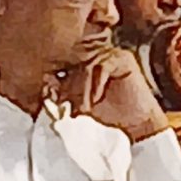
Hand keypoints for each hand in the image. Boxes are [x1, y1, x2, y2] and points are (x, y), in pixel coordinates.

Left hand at [50, 48, 166, 141]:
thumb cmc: (108, 115)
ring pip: (88, 66)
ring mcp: (111, 55)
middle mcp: (98, 56)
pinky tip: (97, 99)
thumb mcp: (80, 104)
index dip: (58, 80)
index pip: (67, 65)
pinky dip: (97, 84)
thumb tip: (46, 86)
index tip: (50, 94)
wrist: (135, 125)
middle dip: (70, 87)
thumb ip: (65, 93)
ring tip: (85, 107)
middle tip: (69, 106)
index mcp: (86, 64)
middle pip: (75, 64)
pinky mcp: (123, 59)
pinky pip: (103, 66)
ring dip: (83, 89)